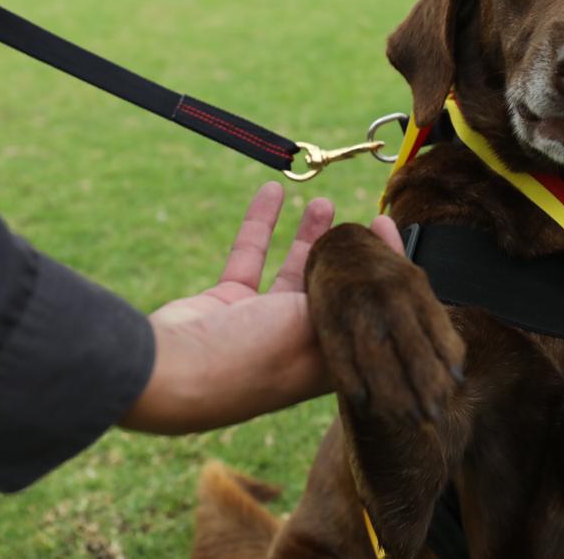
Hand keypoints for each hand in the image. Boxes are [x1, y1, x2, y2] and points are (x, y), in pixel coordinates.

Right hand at [119, 182, 404, 433]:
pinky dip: (260, 224)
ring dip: (308, 235)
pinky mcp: (226, 304)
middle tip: (362, 218)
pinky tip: (273, 190)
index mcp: (328, 360)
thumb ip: (344, 290)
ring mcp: (259, 325)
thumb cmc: (255, 358)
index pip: (367, 310)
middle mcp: (298, 345)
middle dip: (348, 252)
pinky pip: (249, 258)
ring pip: (292, 272)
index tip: (388, 229)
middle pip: (332, 289)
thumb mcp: (317, 322)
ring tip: (325, 202)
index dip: (381, 269)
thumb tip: (369, 260)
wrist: (175, 372)